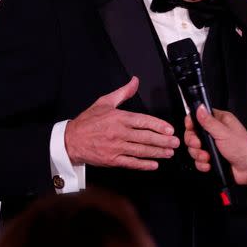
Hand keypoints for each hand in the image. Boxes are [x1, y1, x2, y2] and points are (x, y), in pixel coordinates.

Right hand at [65, 77, 179, 170]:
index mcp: (119, 118)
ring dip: (157, 152)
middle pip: (145, 137)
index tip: (170, 129)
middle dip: (163, 141)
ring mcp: (116, 148)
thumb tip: (135, 81)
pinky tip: (154, 165)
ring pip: (140, 151)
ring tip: (169, 153)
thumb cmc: (88, 121)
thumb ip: (123, 92)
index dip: (158, 126)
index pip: (143, 121)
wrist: (70, 141)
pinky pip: (131, 163)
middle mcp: (119, 133)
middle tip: (176, 143)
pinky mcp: (112, 160)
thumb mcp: (104, 102)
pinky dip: (143, 164)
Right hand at [184, 106, 246, 184]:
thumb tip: (199, 108)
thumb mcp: (224, 132)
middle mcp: (215, 132)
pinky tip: (209, 164)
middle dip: (194, 142)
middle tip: (199, 145)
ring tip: (207, 157)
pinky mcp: (212, 158)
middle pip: (193, 134)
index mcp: (219, 121)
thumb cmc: (243, 148)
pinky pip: (198, 160)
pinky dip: (202, 163)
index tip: (190, 128)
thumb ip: (209, 121)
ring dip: (198, 154)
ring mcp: (213, 146)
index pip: (199, 117)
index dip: (191, 123)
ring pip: (194, 148)